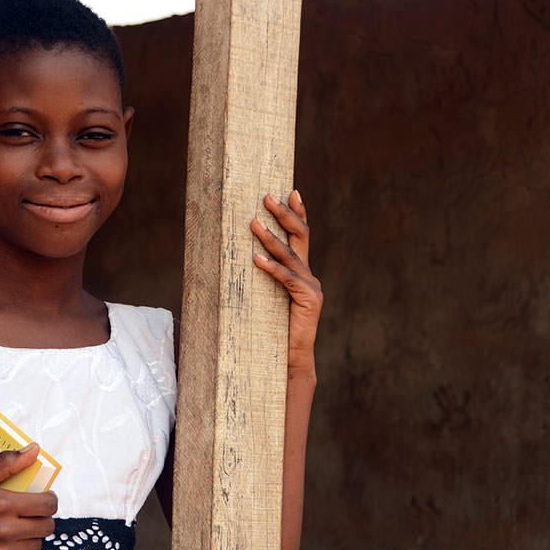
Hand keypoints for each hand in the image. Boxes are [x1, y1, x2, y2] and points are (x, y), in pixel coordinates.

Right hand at [0, 444, 57, 549]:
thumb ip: (5, 463)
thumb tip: (34, 450)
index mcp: (1, 504)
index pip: (47, 505)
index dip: (49, 500)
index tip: (43, 499)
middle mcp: (4, 532)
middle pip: (46, 528)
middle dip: (42, 518)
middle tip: (29, 514)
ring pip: (35, 547)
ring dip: (29, 537)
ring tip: (13, 529)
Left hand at [250, 190, 322, 372]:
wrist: (289, 358)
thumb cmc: (272, 329)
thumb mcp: (265, 298)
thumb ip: (262, 279)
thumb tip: (238, 259)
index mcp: (301, 273)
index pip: (301, 236)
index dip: (297, 213)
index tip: (291, 191)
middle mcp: (309, 276)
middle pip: (299, 237)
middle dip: (284, 215)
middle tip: (267, 197)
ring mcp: (311, 287)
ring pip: (289, 255)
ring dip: (269, 238)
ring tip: (253, 222)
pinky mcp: (309, 300)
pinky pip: (287, 280)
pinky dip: (271, 268)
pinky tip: (256, 258)